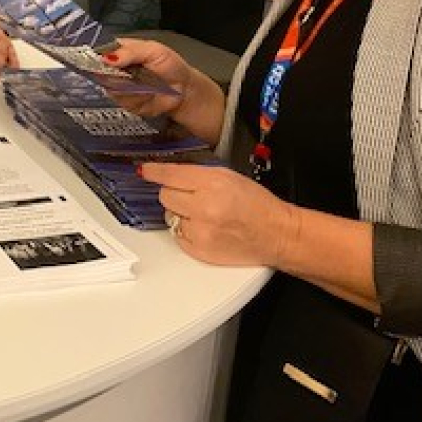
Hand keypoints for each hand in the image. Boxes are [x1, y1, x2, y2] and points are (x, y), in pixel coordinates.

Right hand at [102, 38, 225, 143]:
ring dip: (128, 86)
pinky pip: (121, 100)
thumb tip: (106, 59)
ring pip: (110, 86)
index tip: (103, 61)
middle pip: (99, 71)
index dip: (96, 56)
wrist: (184, 91)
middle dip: (114, 73)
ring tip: (146, 83)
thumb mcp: (153, 50)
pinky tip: (147, 94)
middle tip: (132, 74)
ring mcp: (118, 86)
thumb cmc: (171, 66)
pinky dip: (135, 97)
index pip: (98, 50)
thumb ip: (130, 52)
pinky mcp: (123, 102)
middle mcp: (115, 68)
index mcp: (120, 50)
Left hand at [143, 162, 298, 267]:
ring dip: (182, 214)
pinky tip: (207, 228)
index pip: (171, 175)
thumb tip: (169, 174)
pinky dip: (188, 231)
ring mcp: (200, 231)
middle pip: (165, 196)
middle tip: (193, 197)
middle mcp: (204, 207)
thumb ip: (197, 174)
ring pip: (170, 216)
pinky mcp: (199, 250)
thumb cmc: (257, 205)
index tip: (145, 170)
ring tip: (205, 215)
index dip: (155, 172)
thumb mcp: (229, 176)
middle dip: (175, 194)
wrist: (276, 234)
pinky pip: (178, 236)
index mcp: (213, 184)